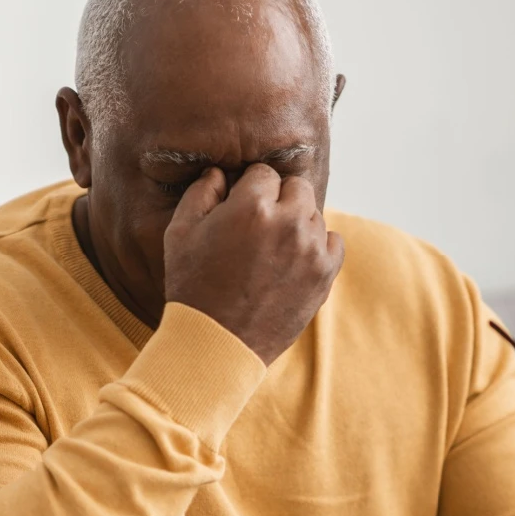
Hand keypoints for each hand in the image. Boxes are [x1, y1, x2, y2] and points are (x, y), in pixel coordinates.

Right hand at [162, 165, 344, 365]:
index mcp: (252, 205)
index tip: (240, 208)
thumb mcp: (180, 233)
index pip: (263, 173)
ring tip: (272, 249)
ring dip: (296, 223)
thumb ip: (202, 191)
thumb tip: (220, 172)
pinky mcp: (324, 275)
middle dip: (278, 199)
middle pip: (296, 187)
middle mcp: (288, 222)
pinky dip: (318, 246)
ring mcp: (311, 249)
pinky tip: (295, 259)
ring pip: (314, 214)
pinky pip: (334, 242)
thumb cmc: (193, 287)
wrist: (217, 343)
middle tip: (258, 227)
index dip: (249, 189)